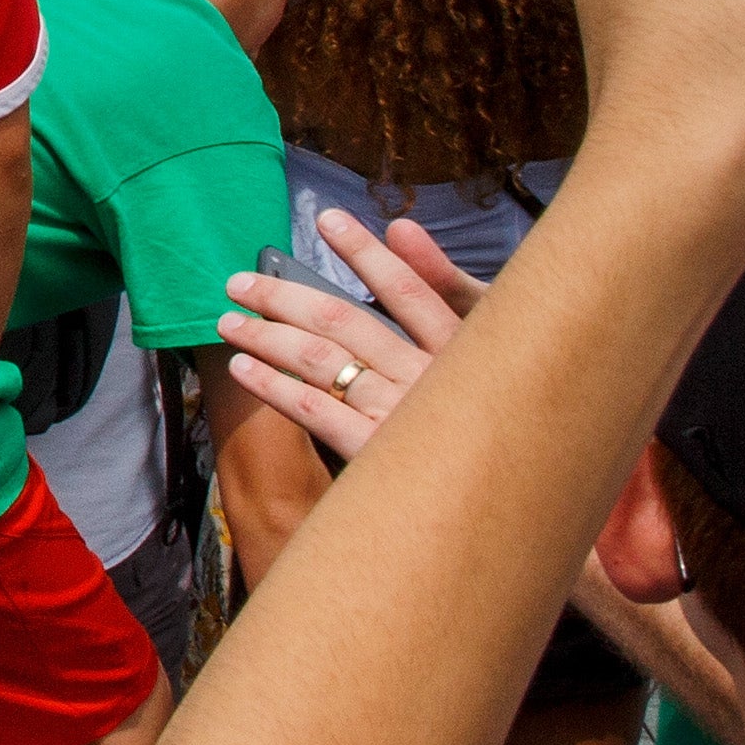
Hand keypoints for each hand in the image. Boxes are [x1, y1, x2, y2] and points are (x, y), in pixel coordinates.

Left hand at [214, 211, 481, 459]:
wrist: (516, 524)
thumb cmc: (502, 443)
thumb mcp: (486, 367)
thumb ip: (445, 296)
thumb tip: (402, 226)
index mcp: (464, 354)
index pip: (410, 290)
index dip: (367, 252)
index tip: (327, 220)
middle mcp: (433, 380)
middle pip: (346, 322)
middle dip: (285, 295)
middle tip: (238, 281)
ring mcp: (406, 419)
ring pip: (322, 362)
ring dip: (267, 335)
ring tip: (228, 320)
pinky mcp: (381, 458)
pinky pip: (319, 413)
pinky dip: (276, 387)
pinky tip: (244, 369)